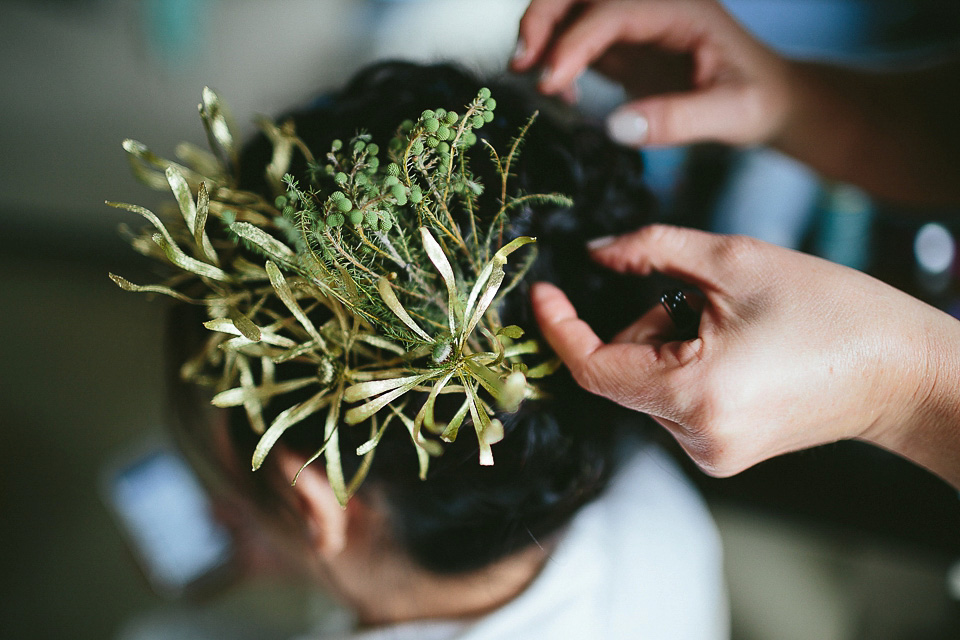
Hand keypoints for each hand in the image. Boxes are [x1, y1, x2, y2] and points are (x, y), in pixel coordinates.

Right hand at [513, 0, 791, 146]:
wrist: (769, 98)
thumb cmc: (757, 101)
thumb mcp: (731, 114)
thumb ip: (677, 120)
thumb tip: (616, 128)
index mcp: (682, 7)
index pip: (613, 10)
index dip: (575, 42)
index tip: (549, 84)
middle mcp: (654, 3)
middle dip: (542, 18)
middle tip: (521, 65)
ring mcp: (637, 20)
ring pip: (572, 6)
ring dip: (543, 33)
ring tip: (536, 80)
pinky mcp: (625, 41)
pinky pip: (577, 35)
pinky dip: (558, 57)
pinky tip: (563, 93)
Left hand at [531, 225, 959, 485]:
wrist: (904, 372)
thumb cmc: (833, 312)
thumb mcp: (735, 260)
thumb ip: (650, 249)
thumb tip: (594, 250)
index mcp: (693, 394)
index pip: (592, 368)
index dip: (559, 328)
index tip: (542, 292)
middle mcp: (695, 439)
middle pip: (623, 371)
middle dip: (642, 323)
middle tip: (697, 295)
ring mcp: (710, 453)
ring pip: (646, 384)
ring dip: (665, 344)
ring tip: (730, 324)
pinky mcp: (723, 453)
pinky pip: (673, 401)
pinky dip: (683, 367)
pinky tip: (735, 351)